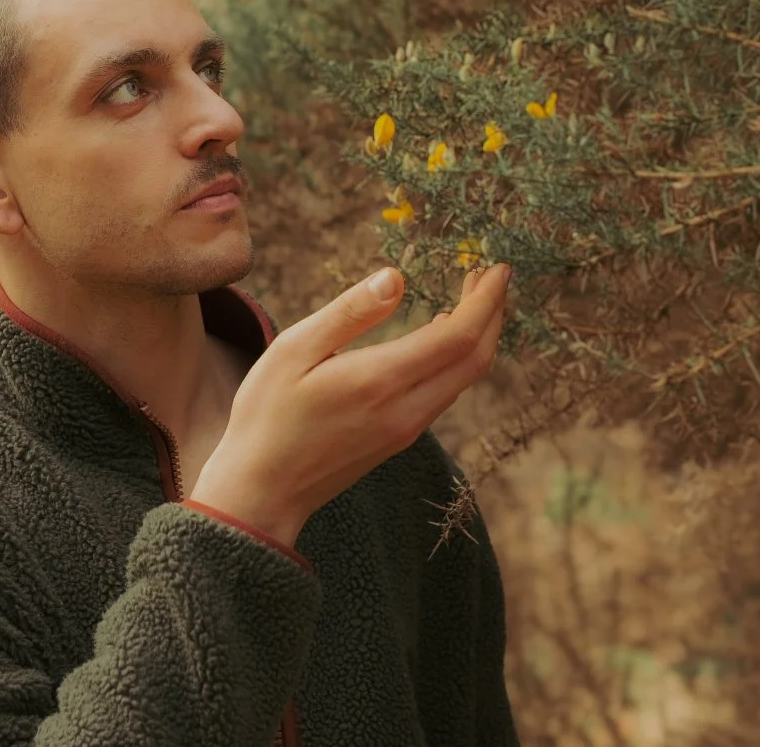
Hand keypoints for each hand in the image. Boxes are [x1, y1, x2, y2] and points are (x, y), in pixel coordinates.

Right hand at [190, 264, 509, 546]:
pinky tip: (442, 337)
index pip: (458, 337)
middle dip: (492, 314)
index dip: (485, 300)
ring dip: (478, 336)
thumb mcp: (293, 350)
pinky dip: (457, 359)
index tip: (497, 267)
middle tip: (492, 275)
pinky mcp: (398, 438)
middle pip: (475, 359)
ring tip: (472, 297)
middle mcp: (405, 409)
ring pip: (463, 378)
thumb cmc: (266, 416)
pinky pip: (445, 393)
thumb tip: (397, 276)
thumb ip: (350, 313)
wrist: (261, 491)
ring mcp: (406, 428)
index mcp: (380, 381)